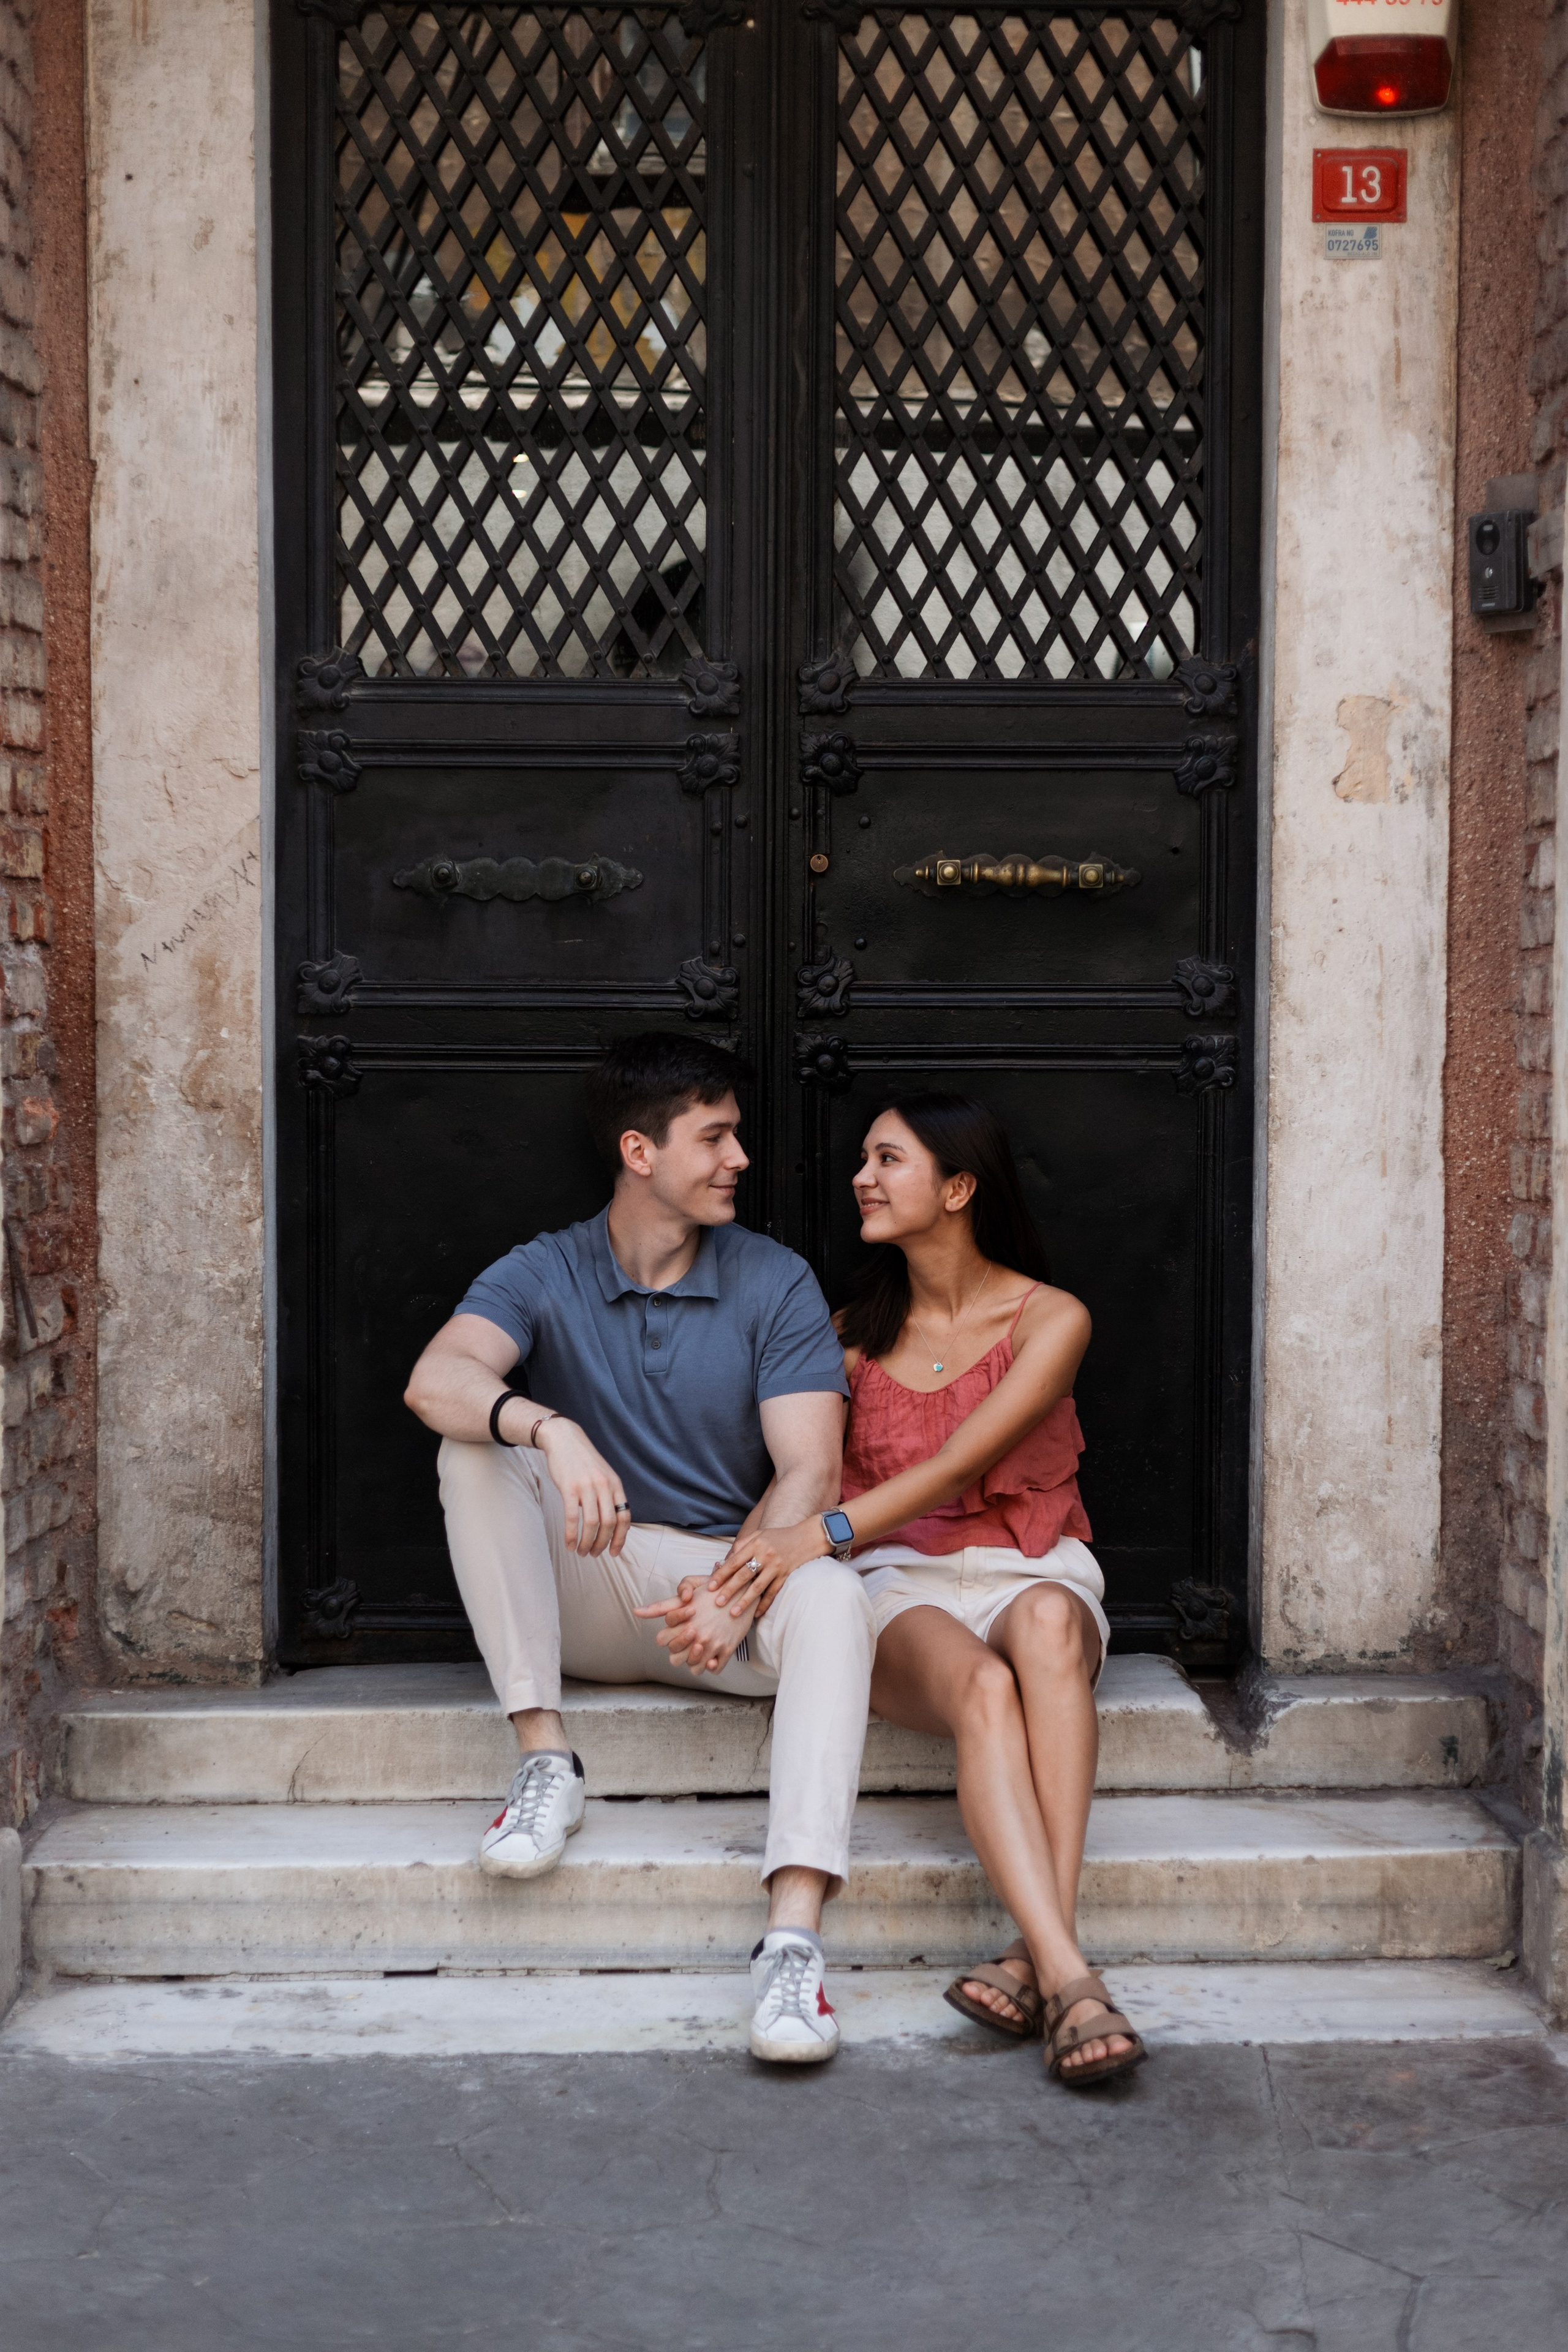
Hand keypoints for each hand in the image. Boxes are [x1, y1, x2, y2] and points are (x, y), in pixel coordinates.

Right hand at [535, 1418, 631, 1555]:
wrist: (564, 1439)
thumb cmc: (583, 1461)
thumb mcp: (603, 1475)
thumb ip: (609, 1494)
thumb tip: (612, 1522)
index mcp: (615, 1485)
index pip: (625, 1517)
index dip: (621, 1538)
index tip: (614, 1552)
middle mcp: (604, 1486)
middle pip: (609, 1524)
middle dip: (602, 1544)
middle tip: (594, 1554)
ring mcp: (587, 1487)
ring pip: (591, 1524)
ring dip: (587, 1543)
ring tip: (581, 1552)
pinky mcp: (569, 1488)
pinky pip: (572, 1518)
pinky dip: (571, 1535)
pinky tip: (569, 1544)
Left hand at [634, 1575, 754, 1675]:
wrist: (742, 1590)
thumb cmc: (712, 1589)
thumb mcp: (686, 1591)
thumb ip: (661, 1606)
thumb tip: (636, 1611)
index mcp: (684, 1622)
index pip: (662, 1640)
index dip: (667, 1636)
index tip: (678, 1627)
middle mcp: (697, 1635)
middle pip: (675, 1659)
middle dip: (679, 1651)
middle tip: (689, 1639)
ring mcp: (713, 1644)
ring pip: (694, 1668)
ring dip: (694, 1661)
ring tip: (699, 1648)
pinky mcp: (728, 1649)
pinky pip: (714, 1669)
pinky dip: (711, 1665)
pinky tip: (712, 1655)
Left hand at [708, 1518, 832, 1620]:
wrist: (808, 1537)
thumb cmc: (781, 1536)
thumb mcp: (761, 1534)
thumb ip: (743, 1545)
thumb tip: (726, 1560)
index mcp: (756, 1544)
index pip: (735, 1561)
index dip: (722, 1574)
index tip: (711, 1586)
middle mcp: (765, 1555)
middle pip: (743, 1575)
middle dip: (729, 1590)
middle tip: (717, 1602)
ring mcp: (777, 1567)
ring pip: (757, 1587)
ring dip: (744, 1602)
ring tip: (733, 1613)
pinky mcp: (786, 1576)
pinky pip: (773, 1593)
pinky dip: (764, 1605)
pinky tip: (755, 1614)